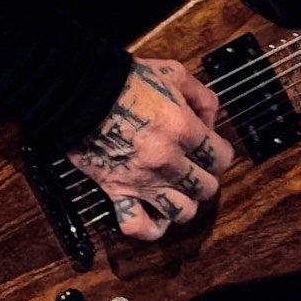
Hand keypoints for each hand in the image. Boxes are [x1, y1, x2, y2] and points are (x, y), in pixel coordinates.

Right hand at [66, 57, 233, 241]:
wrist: (79, 92)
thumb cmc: (124, 79)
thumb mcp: (174, 72)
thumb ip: (201, 96)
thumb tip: (210, 120)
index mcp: (183, 129)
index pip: (221, 158)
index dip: (220, 153)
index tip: (213, 149)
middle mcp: (167, 161)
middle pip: (206, 187)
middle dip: (206, 177)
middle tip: (196, 167)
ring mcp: (143, 180)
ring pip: (182, 212)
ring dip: (185, 203)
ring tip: (179, 191)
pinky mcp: (117, 190)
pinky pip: (138, 226)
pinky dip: (151, 228)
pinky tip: (156, 217)